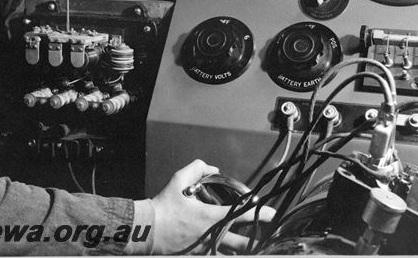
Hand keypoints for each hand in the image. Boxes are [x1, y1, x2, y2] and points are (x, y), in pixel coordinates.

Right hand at [149, 159, 274, 253]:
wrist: (145, 230)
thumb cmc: (163, 205)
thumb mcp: (179, 180)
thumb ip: (198, 168)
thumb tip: (213, 169)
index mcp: (210, 217)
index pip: (240, 214)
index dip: (258, 213)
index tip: (271, 213)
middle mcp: (211, 235)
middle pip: (241, 244)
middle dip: (257, 242)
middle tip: (268, 238)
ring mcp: (204, 249)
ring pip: (230, 256)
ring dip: (241, 252)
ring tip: (252, 249)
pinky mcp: (196, 256)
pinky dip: (224, 255)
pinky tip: (229, 253)